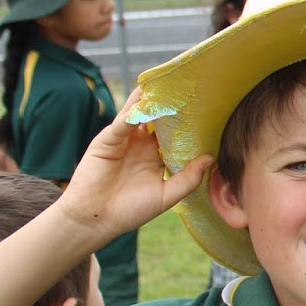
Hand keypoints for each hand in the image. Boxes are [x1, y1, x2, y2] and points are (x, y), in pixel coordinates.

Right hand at [53, 89, 212, 238]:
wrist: (94, 220)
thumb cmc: (130, 210)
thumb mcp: (166, 195)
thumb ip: (189, 178)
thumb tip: (211, 157)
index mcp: (156, 155)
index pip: (176, 133)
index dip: (189, 122)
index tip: (208, 109)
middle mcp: (142, 144)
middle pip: (159, 119)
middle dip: (173, 105)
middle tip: (192, 88)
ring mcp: (124, 140)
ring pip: (140, 114)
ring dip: (153, 101)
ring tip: (170, 85)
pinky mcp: (107, 140)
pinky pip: (122, 123)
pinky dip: (133, 112)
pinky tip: (145, 103)